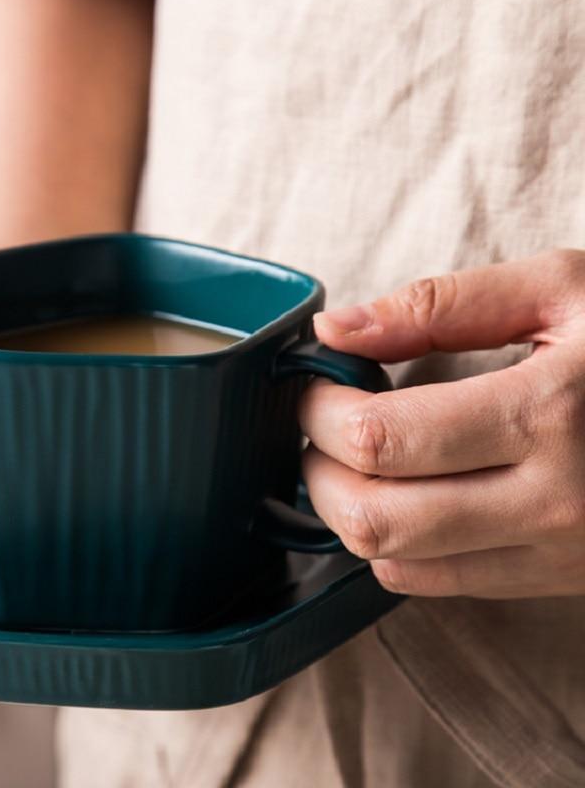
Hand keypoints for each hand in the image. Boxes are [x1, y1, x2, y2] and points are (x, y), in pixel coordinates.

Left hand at [301, 249, 584, 597]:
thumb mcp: (560, 290)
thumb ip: (438, 305)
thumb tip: (336, 328)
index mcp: (552, 414)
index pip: (381, 439)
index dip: (319, 411)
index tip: (313, 383)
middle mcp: (554, 500)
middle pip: (375, 516)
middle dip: (317, 467)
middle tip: (318, 423)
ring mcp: (557, 552)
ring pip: (394, 560)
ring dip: (344, 509)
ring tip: (349, 457)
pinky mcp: (554, 577)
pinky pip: (433, 583)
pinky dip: (388, 543)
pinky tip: (398, 494)